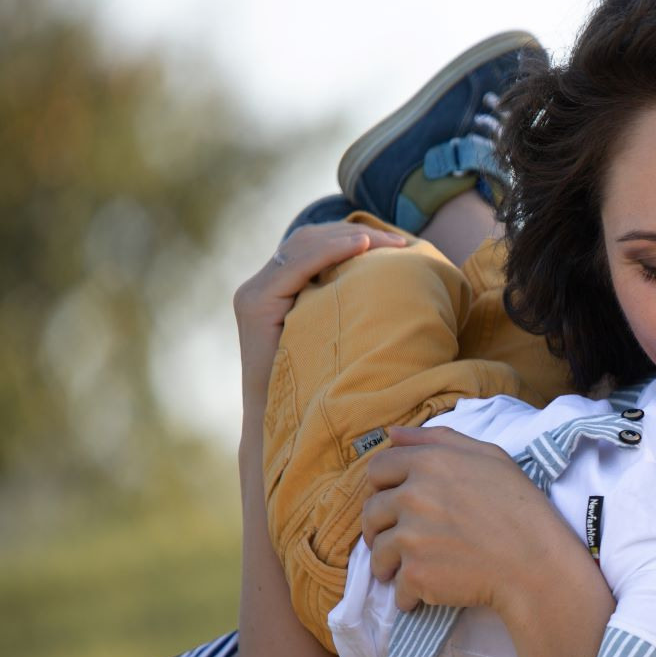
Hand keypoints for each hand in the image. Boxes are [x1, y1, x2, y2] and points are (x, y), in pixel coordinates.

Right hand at [233, 221, 408, 410]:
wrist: (281, 422)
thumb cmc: (318, 385)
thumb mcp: (335, 334)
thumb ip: (343, 305)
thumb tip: (391, 284)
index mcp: (275, 287)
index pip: (314, 245)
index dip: (353, 236)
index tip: (397, 242)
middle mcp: (259, 285)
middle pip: (309, 240)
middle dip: (355, 233)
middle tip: (400, 241)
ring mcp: (253, 293)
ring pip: (303, 246)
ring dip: (349, 238)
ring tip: (388, 242)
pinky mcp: (254, 304)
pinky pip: (296, 266)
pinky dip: (330, 251)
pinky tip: (361, 246)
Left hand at [361, 423, 586, 613]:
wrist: (536, 564)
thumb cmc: (520, 508)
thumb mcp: (490, 457)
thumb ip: (439, 439)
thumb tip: (393, 433)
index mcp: (429, 463)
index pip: (377, 468)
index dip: (384, 486)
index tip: (398, 502)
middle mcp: (412, 497)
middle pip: (371, 512)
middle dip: (382, 526)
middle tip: (406, 539)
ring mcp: (410, 538)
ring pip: (377, 551)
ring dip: (391, 561)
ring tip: (417, 565)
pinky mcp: (415, 574)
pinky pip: (397, 587)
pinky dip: (410, 593)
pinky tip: (432, 588)